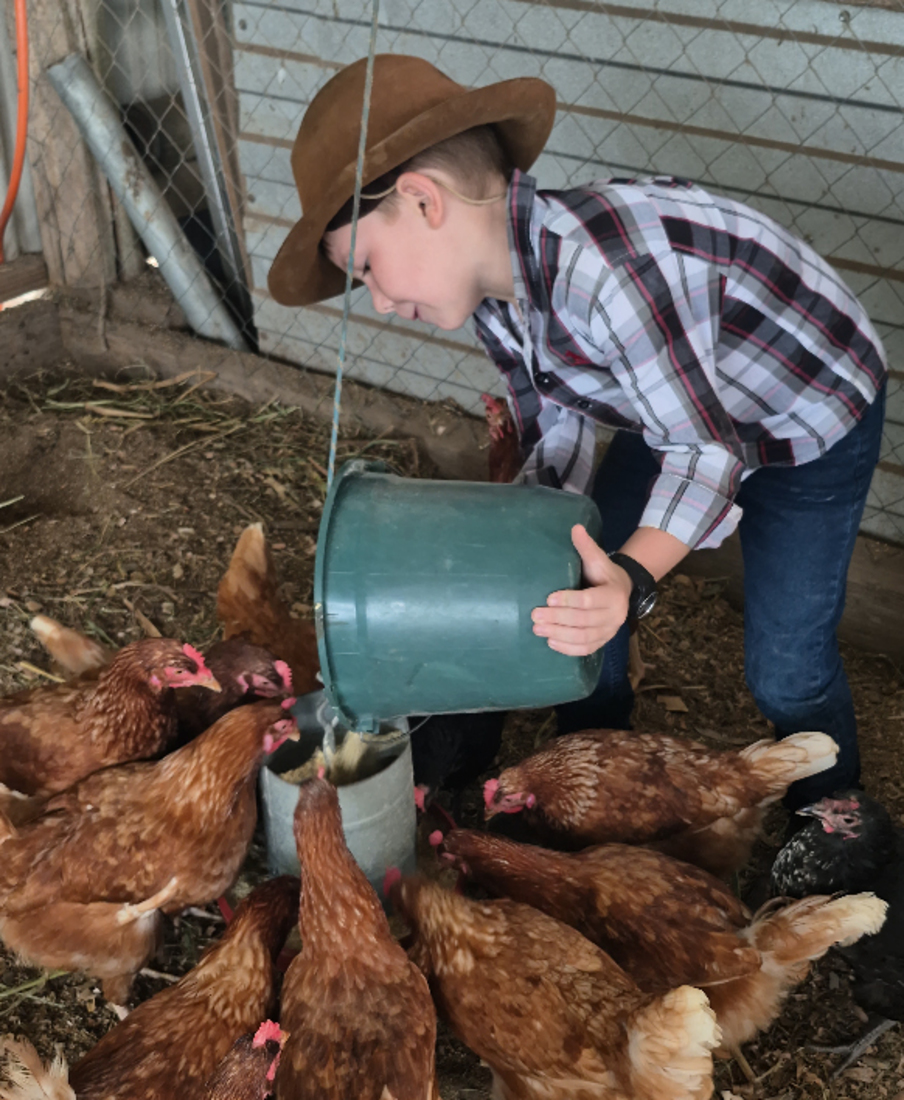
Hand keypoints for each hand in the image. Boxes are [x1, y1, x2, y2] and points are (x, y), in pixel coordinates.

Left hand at [531, 525, 632, 655]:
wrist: (622, 592)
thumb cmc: (604, 575)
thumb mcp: (598, 559)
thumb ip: (586, 546)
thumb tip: (575, 527)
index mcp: (614, 595)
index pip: (589, 601)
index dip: (569, 601)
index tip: (548, 598)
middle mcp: (615, 616)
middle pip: (583, 621)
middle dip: (558, 619)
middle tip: (535, 615)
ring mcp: (609, 632)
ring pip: (583, 638)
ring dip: (559, 634)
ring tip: (537, 629)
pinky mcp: (602, 642)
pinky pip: (585, 649)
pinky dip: (567, 648)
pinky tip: (550, 642)